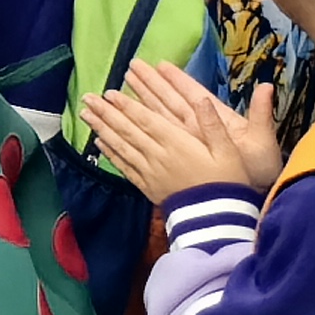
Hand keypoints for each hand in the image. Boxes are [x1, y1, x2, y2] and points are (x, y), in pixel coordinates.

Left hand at [85, 57, 280, 201]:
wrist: (218, 220)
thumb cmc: (226, 183)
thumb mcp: (228, 151)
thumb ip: (213, 125)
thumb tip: (201, 99)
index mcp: (177, 143)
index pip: (146, 120)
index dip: (127, 105)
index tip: (110, 93)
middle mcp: (158, 155)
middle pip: (127, 130)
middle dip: (106, 112)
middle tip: (87, 97)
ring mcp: (149, 172)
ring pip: (121, 146)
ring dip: (102, 129)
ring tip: (86, 114)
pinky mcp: (147, 186)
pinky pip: (125, 167)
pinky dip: (110, 153)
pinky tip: (99, 143)